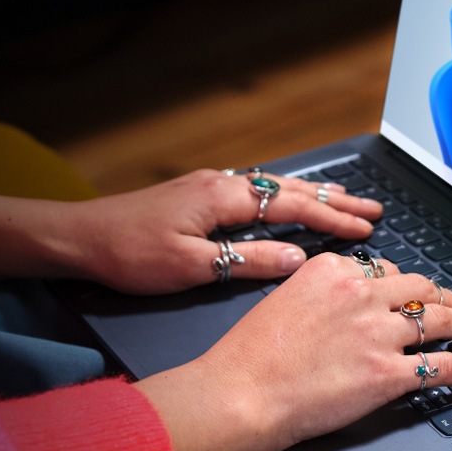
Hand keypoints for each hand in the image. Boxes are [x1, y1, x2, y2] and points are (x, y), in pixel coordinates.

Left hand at [66, 168, 383, 294]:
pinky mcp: (195, 196)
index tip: (366, 228)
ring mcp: (207, 187)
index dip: (333, 218)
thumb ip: (249, 261)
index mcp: (223, 197)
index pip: (292, 205)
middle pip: (289, 190)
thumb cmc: (127, 254)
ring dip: (311, 195)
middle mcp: (219, 183)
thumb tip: (298, 260)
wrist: (79, 238)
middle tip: (372, 208)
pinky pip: (253, 192)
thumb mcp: (193, 267)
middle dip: (334, 200)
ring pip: (272, 188)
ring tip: (344, 200)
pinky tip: (286, 203)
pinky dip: (281, 198)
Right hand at [134, 254, 451, 450]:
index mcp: (331, 271)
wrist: (242, 391)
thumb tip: (343, 307)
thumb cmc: (249, 357)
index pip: (381, 269)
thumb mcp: (282, 302)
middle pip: (418, 288)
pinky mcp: (389, 373)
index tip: (409, 290)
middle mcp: (361, 294)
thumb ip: (319, 296)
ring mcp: (379, 333)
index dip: (401, 283)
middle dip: (443, 295)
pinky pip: (445, 366)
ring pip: (440, 320)